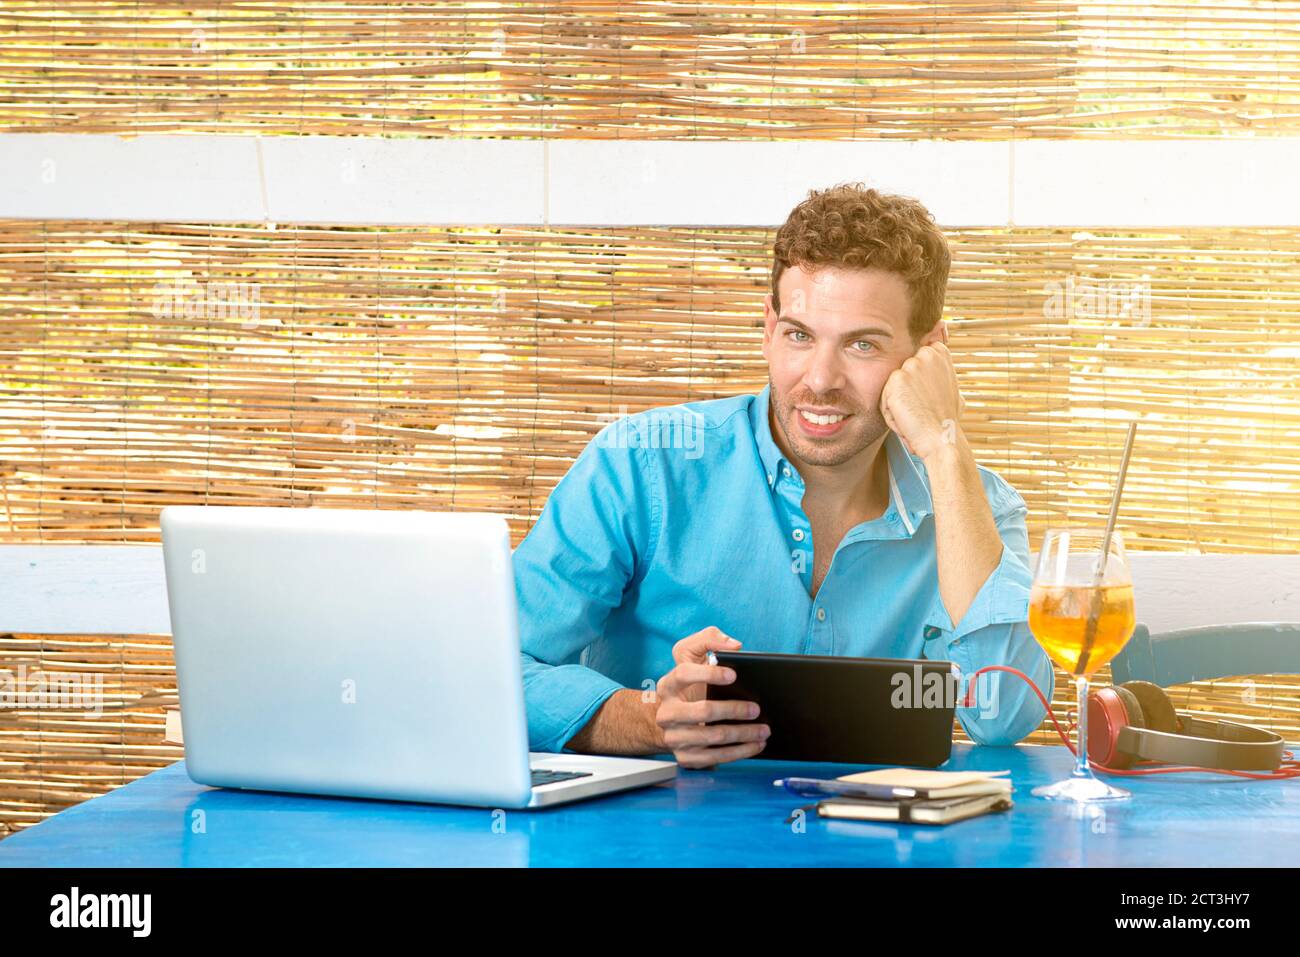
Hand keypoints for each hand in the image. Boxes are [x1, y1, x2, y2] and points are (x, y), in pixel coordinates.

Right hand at [654, 626, 768, 768]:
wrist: (671, 718)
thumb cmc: (689, 683)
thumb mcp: (692, 654)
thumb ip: (709, 639)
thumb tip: (733, 645)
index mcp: (668, 684)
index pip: (684, 674)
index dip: (709, 673)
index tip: (733, 675)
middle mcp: (667, 712)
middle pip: (702, 711)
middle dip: (734, 710)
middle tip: (756, 708)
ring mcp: (675, 737)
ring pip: (712, 737)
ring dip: (742, 734)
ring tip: (764, 729)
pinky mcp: (685, 756)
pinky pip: (715, 757)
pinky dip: (739, 752)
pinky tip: (755, 744)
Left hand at [880, 341, 965, 461]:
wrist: (942, 437)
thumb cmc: (946, 418)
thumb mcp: (950, 387)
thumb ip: (939, 372)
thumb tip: (936, 369)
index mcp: (939, 352)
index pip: (913, 362)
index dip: (917, 383)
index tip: (928, 397)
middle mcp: (926, 354)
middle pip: (900, 376)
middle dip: (906, 395)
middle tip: (922, 409)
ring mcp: (911, 365)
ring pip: (891, 389)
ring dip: (898, 406)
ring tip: (915, 416)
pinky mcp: (896, 379)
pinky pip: (884, 399)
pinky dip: (891, 415)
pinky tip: (907, 420)